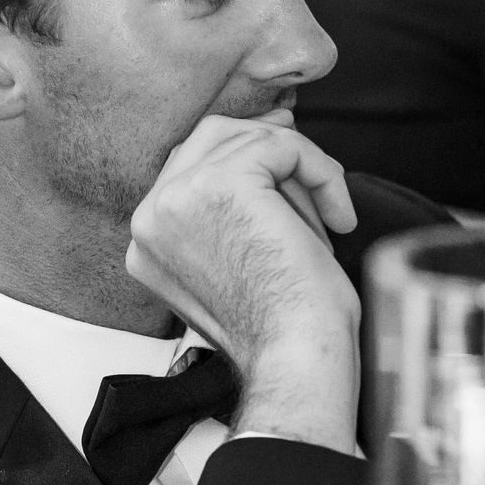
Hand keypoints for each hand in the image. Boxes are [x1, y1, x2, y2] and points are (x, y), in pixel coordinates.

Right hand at [126, 112, 360, 449]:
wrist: (294, 358)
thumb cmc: (283, 324)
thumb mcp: (243, 257)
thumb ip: (239, 202)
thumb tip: (275, 126)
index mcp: (146, 241)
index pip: (190, 167)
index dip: (251, 164)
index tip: (296, 178)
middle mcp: (149, 217)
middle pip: (211, 137)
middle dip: (271, 152)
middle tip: (316, 178)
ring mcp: (177, 196)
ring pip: (249, 137)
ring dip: (303, 170)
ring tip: (331, 215)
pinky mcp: (220, 182)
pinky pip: (283, 145)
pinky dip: (321, 172)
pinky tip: (339, 216)